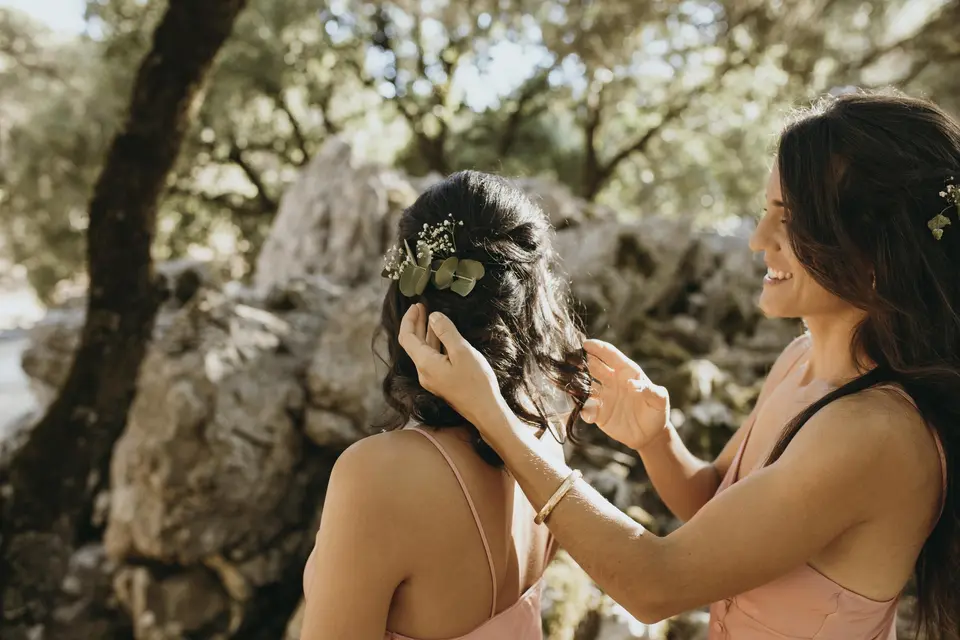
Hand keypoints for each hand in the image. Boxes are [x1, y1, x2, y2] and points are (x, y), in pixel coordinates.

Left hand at [397, 304, 504, 428]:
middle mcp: (424, 372)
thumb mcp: (462, 351)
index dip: (409, 319)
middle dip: (417, 323)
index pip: (407, 337)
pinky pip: (432, 358)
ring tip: (431, 316)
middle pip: (413, 344)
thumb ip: (446, 332)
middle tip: (422, 306)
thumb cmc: (476, 382)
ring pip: (424, 351)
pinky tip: (442, 335)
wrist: (485, 410)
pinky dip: (434, 343)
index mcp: (425, 363)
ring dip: (426, 333)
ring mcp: (432, 378)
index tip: (417, 305)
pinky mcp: (440, 381)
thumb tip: (433, 316)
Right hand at [582, 339, 669, 451]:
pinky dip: (585, 410)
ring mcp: (604, 396)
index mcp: (626, 372)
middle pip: (593, 366)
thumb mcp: (660, 401)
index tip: (585, 344)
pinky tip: (590, 416)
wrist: (650, 434)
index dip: (598, 348)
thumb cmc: (657, 412)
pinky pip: (586, 408)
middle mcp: (612, 380)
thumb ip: (652, 391)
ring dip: (577, 384)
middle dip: (581, 361)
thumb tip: (633, 384)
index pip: (610, 356)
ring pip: (585, 385)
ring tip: (572, 385)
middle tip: (570, 359)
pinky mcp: (598, 412)